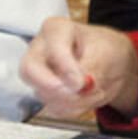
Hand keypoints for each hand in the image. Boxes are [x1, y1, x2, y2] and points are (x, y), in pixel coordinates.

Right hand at [19, 16, 137, 119]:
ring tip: (96, 91)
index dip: (68, 69)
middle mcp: (40, 49)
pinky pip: (54, 109)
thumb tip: (80, 86)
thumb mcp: (106, 52)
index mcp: (55, 29)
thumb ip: (92, 67)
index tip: (82, 83)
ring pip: (45, 94)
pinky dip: (75, 109)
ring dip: (76, 101)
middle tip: (78, 93)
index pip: (53, 48)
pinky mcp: (45, 92)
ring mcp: (39, 72)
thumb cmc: (105, 49)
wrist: (108, 63)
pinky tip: (87, 98)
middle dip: (55, 88)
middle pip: (29, 70)